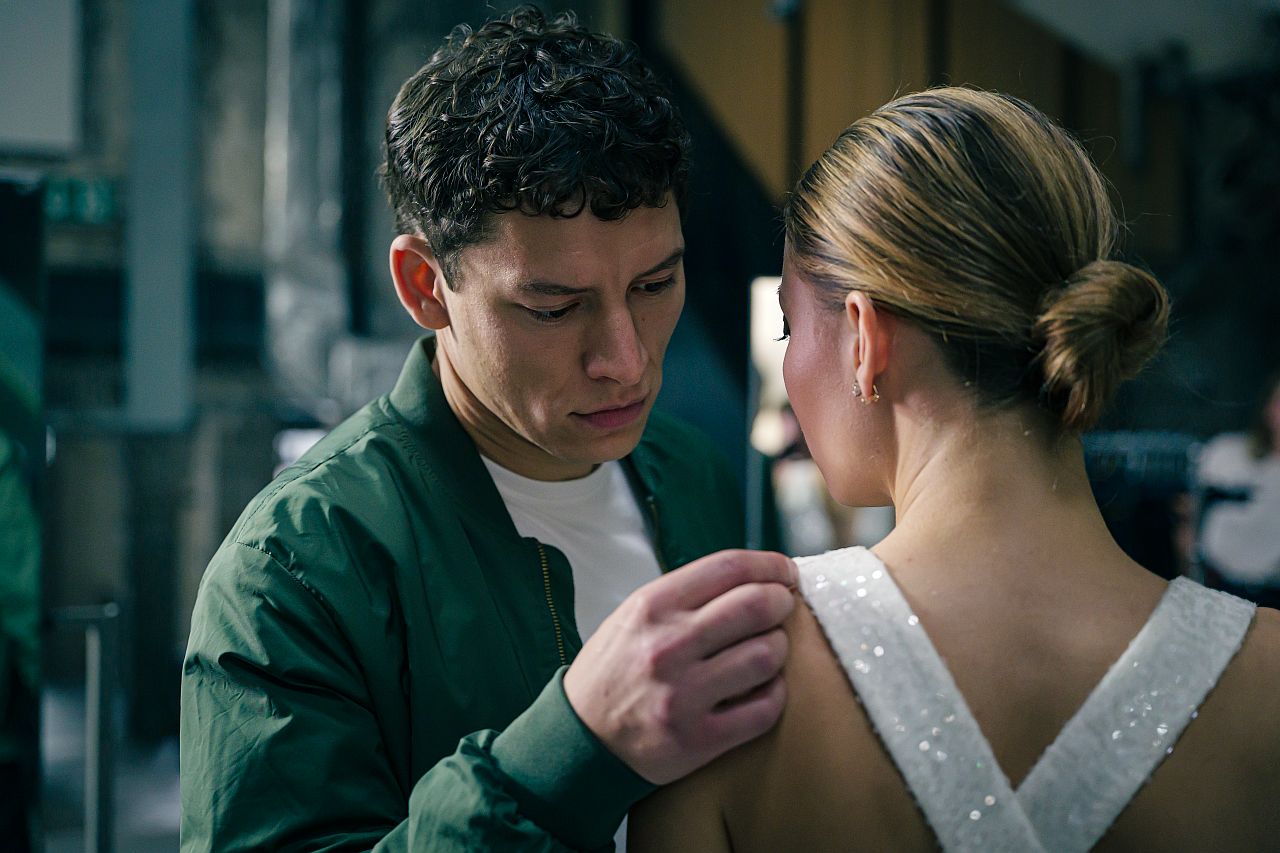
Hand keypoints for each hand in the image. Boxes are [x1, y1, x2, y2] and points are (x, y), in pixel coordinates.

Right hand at [562, 549, 796, 783]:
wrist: (580, 738)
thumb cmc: (615, 670)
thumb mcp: (633, 616)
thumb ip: (686, 596)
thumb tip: (753, 578)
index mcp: (652, 607)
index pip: (728, 568)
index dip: (768, 565)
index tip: (784, 571)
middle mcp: (667, 646)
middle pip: (756, 605)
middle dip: (781, 601)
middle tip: (783, 606)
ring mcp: (683, 695)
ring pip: (766, 656)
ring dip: (778, 648)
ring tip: (769, 649)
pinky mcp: (699, 739)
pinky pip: (764, 709)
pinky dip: (774, 694)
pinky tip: (763, 688)